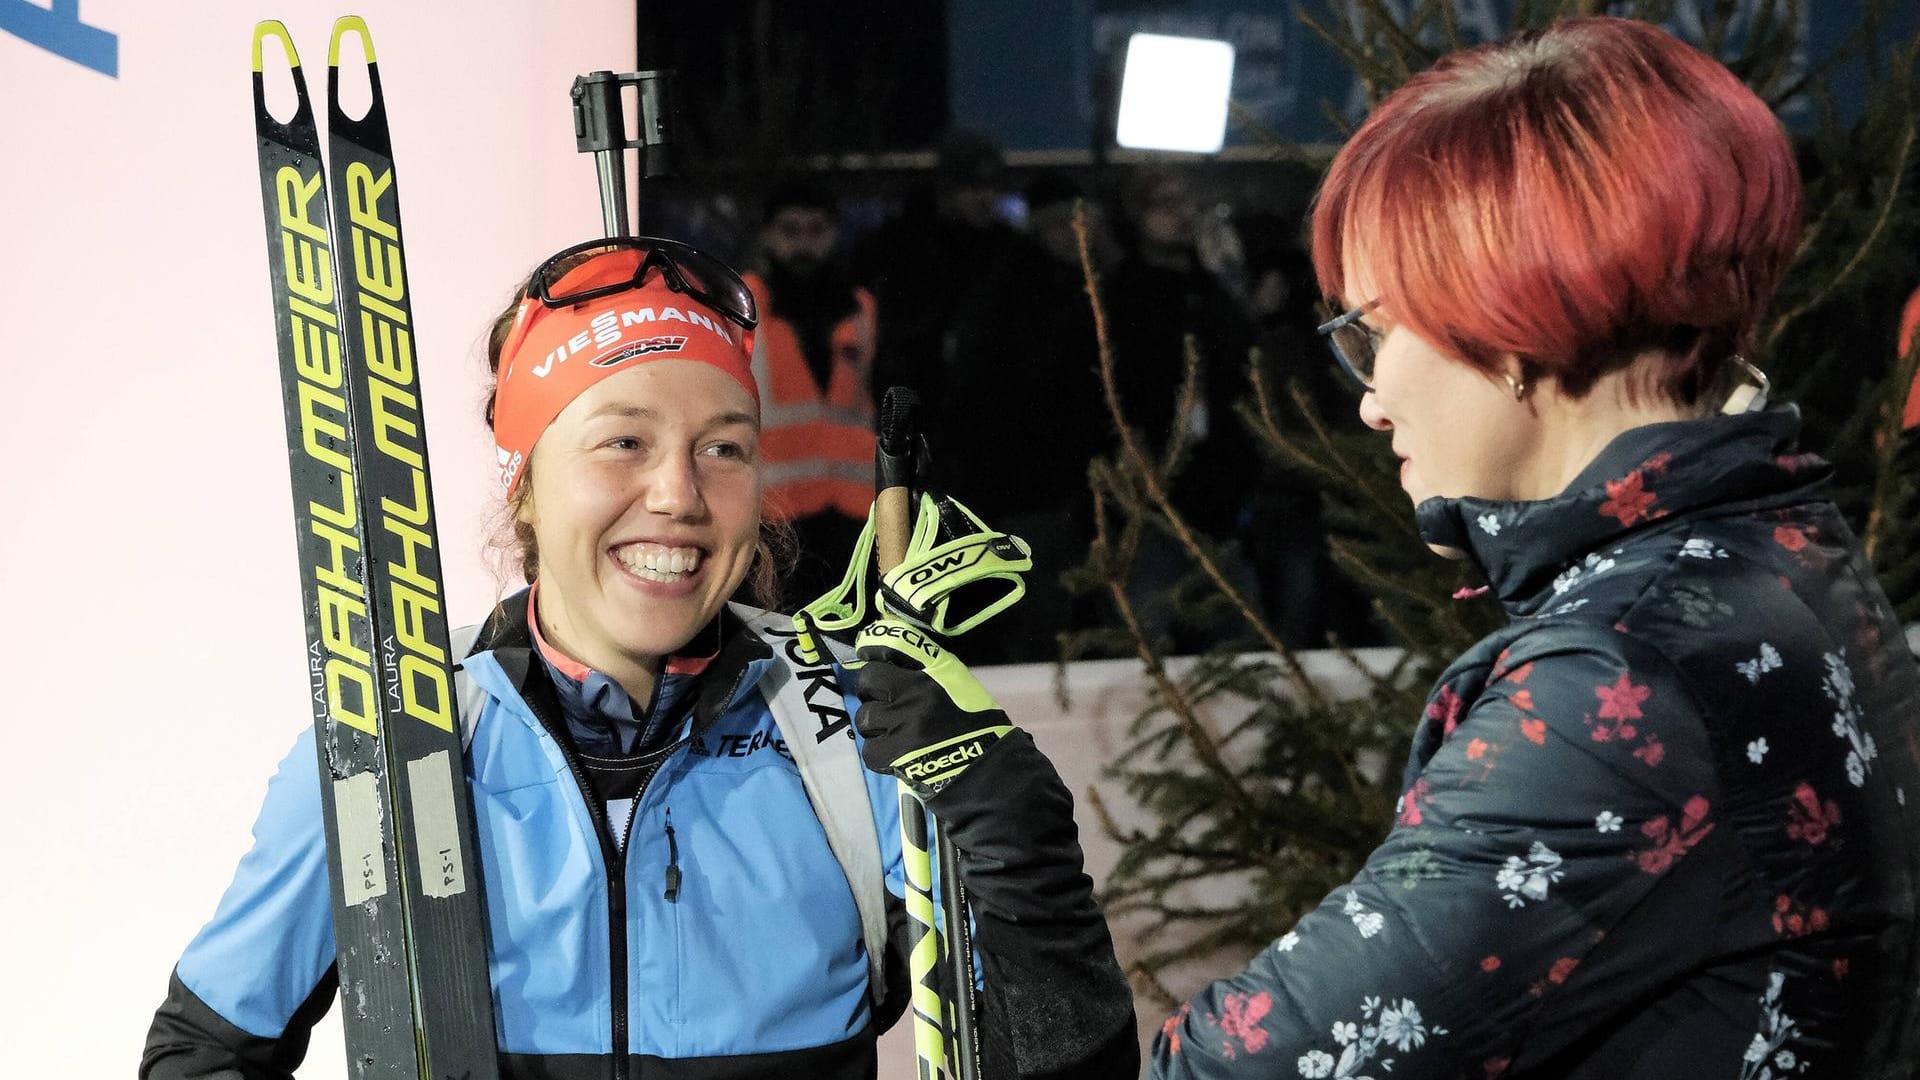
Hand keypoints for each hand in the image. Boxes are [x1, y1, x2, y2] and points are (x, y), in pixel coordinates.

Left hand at [849, 618, 1014, 790]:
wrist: (986, 770)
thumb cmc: (978, 727)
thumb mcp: (962, 686)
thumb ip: (932, 671)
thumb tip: (896, 661)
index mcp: (937, 671)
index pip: (897, 642)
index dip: (875, 644)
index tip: (867, 650)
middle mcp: (916, 691)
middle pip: (869, 678)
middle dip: (871, 690)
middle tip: (885, 702)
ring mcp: (902, 722)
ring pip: (866, 715)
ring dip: (877, 726)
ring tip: (896, 734)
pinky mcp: (893, 752)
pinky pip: (870, 748)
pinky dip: (881, 754)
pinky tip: (900, 755)